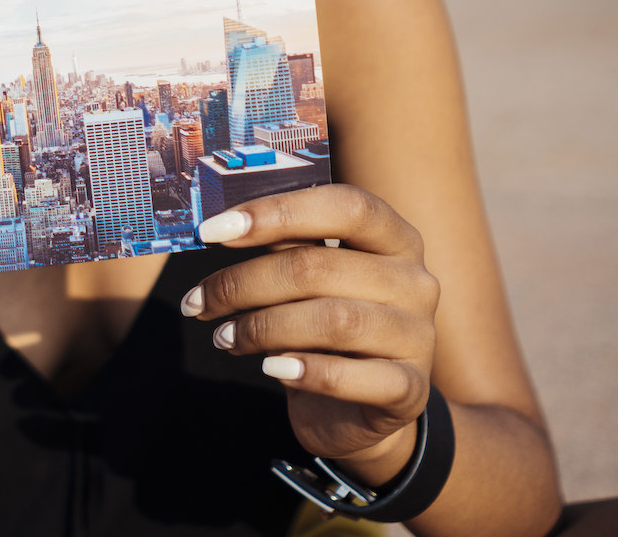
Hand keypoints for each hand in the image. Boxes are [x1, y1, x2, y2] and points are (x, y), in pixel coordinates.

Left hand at [179, 184, 440, 479]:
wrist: (357, 411)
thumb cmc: (322, 329)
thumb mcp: (306, 280)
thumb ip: (281, 247)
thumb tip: (219, 225)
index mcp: (394, 238)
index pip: (344, 206)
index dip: (275, 212)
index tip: (210, 231)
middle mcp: (415, 281)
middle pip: (318, 267)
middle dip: (244, 283)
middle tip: (198, 302)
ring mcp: (419, 336)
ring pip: (331, 320)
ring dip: (262, 327)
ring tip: (225, 338)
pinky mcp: (409, 390)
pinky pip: (350, 376)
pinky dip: (303, 371)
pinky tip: (270, 369)